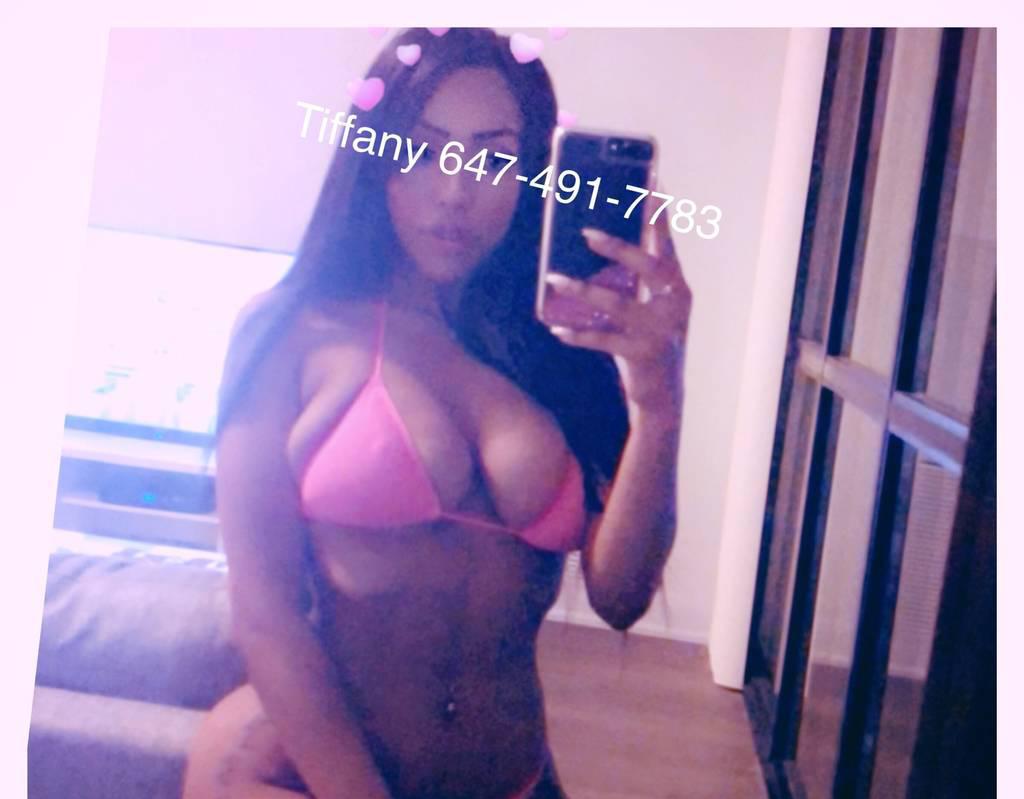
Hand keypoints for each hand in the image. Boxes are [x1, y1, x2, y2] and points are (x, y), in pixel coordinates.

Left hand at [544, 187, 692, 423]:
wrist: (662, 395)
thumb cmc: (649, 340)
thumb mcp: (650, 307)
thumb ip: (636, 280)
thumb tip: (598, 245)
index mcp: (677, 287)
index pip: (668, 245)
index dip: (660, 216)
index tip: (653, 185)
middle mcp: (674, 305)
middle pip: (649, 267)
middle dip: (618, 247)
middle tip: (587, 232)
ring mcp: (660, 331)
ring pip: (616, 303)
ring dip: (581, 289)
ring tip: (553, 279)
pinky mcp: (642, 354)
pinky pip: (603, 339)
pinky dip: (577, 334)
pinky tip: (556, 329)